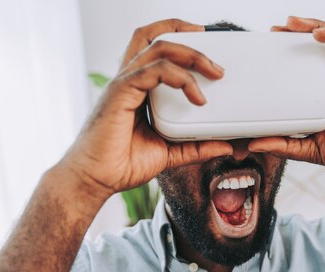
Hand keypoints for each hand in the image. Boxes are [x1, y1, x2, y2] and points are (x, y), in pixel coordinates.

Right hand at [60, 19, 232, 198]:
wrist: (96, 179)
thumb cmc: (123, 164)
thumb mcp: (171, 154)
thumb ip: (197, 148)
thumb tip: (227, 146)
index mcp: (139, 88)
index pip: (158, 49)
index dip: (182, 40)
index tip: (210, 49)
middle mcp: (131, 79)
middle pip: (159, 38)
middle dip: (192, 41)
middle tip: (218, 65)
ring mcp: (125, 83)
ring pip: (159, 47)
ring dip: (192, 55)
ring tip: (215, 73)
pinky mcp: (121, 92)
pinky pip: (154, 70)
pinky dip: (180, 78)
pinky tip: (196, 97)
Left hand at [249, 16, 324, 179]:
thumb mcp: (312, 149)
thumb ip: (285, 145)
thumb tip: (253, 144)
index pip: (306, 66)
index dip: (288, 54)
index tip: (267, 48)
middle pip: (319, 47)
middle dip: (298, 33)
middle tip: (276, 29)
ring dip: (315, 26)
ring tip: (294, 24)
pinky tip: (321, 34)